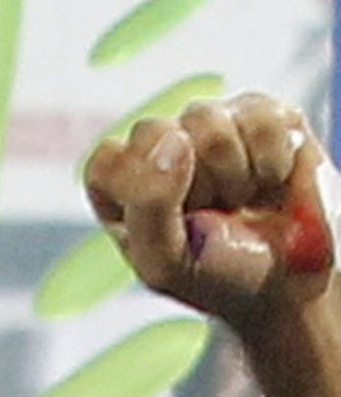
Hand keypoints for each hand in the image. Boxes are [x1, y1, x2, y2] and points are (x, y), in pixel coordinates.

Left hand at [85, 93, 333, 333]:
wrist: (289, 282)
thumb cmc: (218, 274)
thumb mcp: (166, 262)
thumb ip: (149, 204)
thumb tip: (176, 138)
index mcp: (121, 184)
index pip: (107, 162)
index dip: (142, 190)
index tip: (171, 224)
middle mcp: (159, 147)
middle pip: (154, 133)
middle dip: (191, 184)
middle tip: (210, 214)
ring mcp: (209, 126)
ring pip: (207, 120)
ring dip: (233, 174)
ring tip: (241, 199)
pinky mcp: (260, 114)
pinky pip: (261, 119)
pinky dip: (272, 161)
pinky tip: (270, 181)